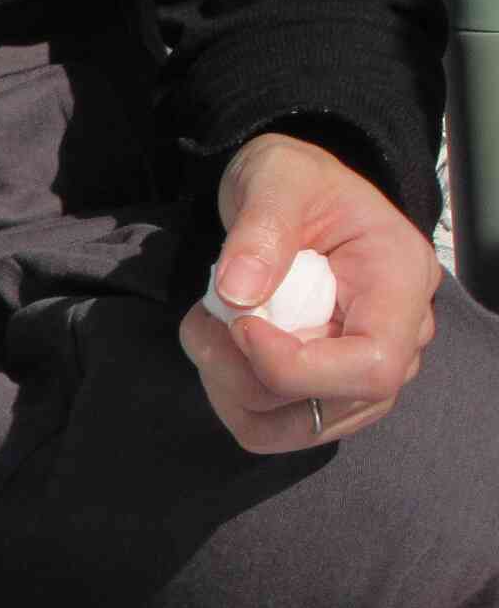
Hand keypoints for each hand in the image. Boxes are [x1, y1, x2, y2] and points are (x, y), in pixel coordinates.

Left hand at [175, 130, 439, 452]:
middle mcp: (398, 338)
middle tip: (206, 315)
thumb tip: (237, 292)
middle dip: (243, 373)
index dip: (293, 367)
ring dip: (228, 388)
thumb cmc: (294, 182)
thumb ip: (260, 227)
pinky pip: (272, 426)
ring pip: (291, 428)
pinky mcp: (325, 390)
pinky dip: (229, 397)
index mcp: (401, 282)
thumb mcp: (276, 179)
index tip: (238, 323)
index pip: (371, 366)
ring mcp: (362, 373)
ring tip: (209, 327)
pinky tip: (218, 349)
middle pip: (326, 407)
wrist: (291, 197)